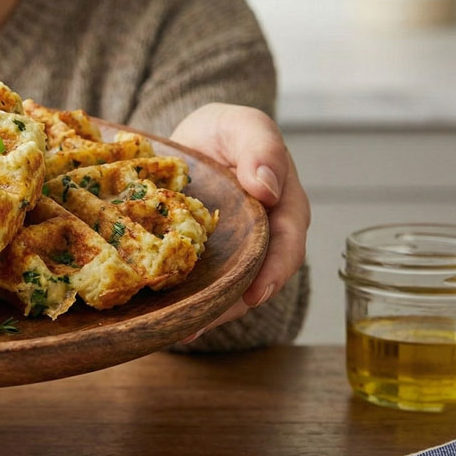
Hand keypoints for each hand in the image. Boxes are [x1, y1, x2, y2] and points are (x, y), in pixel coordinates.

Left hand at [169, 103, 309, 340]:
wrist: (191, 140)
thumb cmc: (223, 131)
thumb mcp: (242, 125)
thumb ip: (260, 147)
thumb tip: (267, 187)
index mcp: (285, 207)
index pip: (287, 246)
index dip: (272, 272)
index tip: (254, 294)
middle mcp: (265, 238)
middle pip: (258, 280)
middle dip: (232, 306)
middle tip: (202, 324)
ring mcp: (236, 253)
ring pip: (229, 290)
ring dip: (208, 312)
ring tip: (180, 330)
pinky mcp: (208, 262)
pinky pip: (203, 286)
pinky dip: (189, 303)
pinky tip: (168, 318)